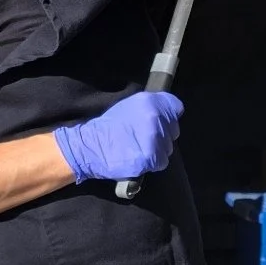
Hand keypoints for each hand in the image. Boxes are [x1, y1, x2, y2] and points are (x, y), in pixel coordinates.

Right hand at [53, 92, 182, 183]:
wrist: (90, 147)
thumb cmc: (108, 127)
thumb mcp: (129, 106)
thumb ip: (149, 107)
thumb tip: (166, 113)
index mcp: (149, 101)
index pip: (175, 107)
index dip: (169, 116)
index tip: (162, 122)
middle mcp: (155, 117)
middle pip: (174, 129)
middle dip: (163, 135)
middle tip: (145, 138)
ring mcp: (154, 138)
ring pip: (168, 147)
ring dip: (158, 150)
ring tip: (139, 148)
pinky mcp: (151, 156)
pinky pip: (162, 161)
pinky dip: (153, 163)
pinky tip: (139, 158)